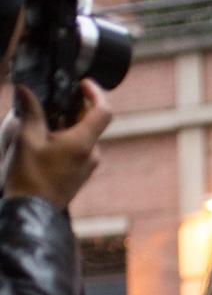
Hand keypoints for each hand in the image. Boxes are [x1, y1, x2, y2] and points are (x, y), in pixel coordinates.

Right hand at [3, 80, 111, 208]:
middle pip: (93, 121)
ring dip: (70, 121)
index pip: (103, 111)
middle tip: (56, 95)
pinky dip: (69, 136)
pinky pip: (81, 148)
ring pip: (86, 135)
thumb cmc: (29, 176)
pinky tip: (48, 136)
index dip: (96, 92)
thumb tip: (25, 89)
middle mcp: (93, 153)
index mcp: (84, 142)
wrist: (33, 210)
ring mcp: (90, 165)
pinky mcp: (83, 173)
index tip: (82, 83)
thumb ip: (31, 112)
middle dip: (76, 106)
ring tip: (46, 115)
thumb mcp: (27, 139)